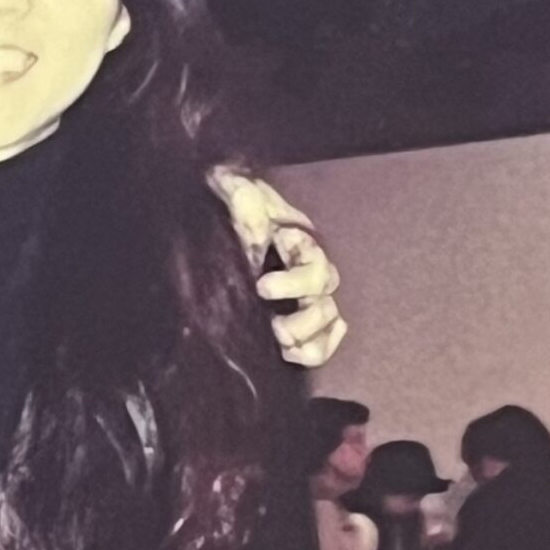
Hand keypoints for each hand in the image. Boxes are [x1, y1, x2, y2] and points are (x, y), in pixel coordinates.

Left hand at [211, 169, 346, 367]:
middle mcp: (308, 269)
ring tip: (282, 342)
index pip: (313, 263)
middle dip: (305, 317)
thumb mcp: (234, 193)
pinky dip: (315, 351)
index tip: (262, 288)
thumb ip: (243, 202)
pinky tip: (291, 356)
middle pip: (326, 297)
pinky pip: (324, 339)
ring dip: (310, 337)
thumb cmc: (232, 208)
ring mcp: (305, 295)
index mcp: (297, 241)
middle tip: (276, 327)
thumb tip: (258, 236)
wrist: (219, 221)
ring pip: (330, 318)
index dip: (295, 281)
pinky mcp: (297, 318)